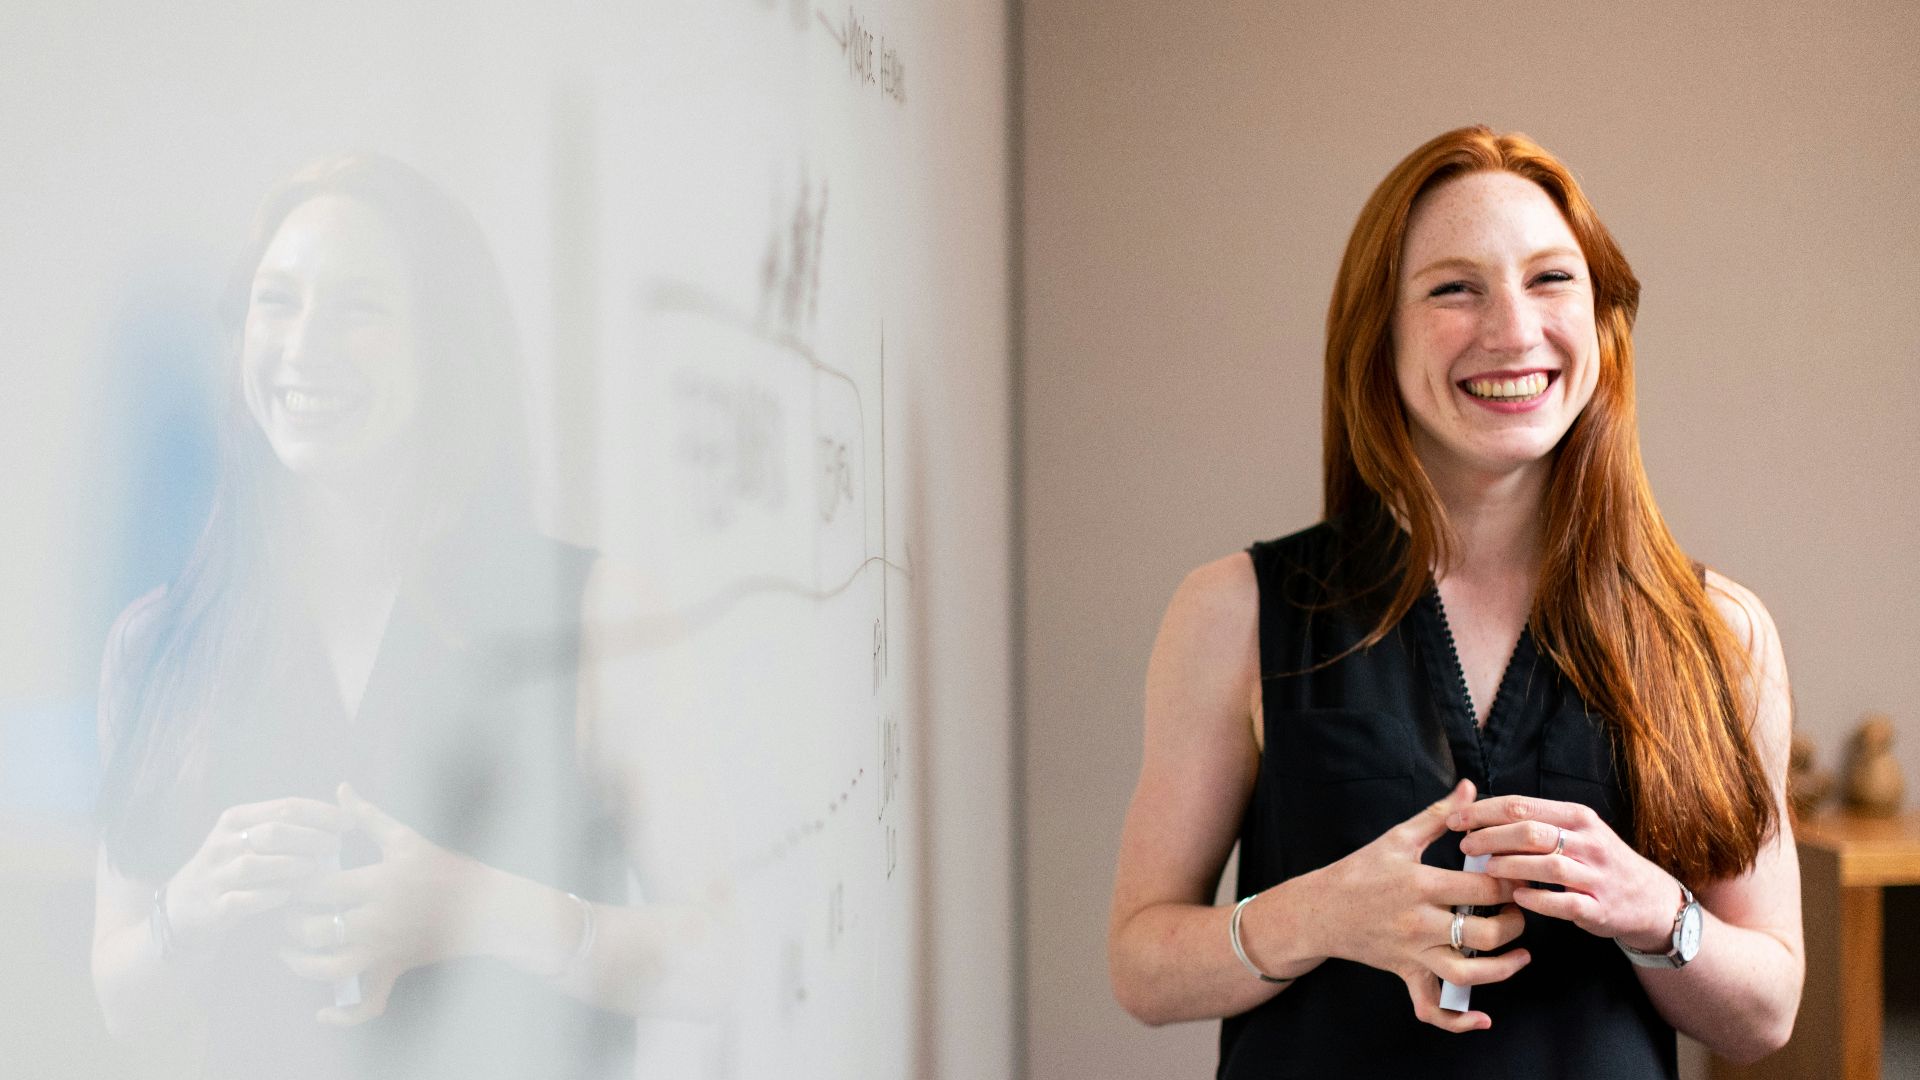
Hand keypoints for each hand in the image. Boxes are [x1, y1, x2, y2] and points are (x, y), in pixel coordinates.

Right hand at [163, 798, 348, 955]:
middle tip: (336, 846)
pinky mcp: (213, 907)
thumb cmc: (231, 870)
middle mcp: (223, 843)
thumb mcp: (249, 839)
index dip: (321, 812)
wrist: (183, 910)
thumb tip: (341, 814)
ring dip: (291, 866)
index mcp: (236, 819)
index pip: (285, 806)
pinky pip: (242, 900)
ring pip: (255, 865)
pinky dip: (267, 896)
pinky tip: (288, 895)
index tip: (349, 822)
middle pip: (274, 832)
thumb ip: (285, 825)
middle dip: (311, 837)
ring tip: (317, 869)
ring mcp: (215, 876)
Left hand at [279, 783, 485, 1024]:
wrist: (485, 907)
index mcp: (378, 882)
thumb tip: (340, 789)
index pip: (318, 886)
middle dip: (289, 922)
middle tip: (283, 911)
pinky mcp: (394, 969)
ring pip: (330, 969)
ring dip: (301, 964)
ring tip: (288, 951)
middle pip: (314, 929)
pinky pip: (367, 1003)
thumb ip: (367, 816)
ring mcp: (385, 949)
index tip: (284, 876)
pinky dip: (343, 1015)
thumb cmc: (444, 868)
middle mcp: (378, 919)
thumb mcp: (405, 838)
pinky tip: (322, 1013)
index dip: (292, 883)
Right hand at [1314, 779, 1530, 1030]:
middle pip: (1485, 933)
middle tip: (1521, 909)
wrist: (1318, 910)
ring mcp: (1413, 953)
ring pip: (1468, 974)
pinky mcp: (1406, 974)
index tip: (1523, 874)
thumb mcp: (1397, 837)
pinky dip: (1457, 1021)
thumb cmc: (1359, 870)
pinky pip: (1431, 1008)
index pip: (1483, 889)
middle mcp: (1419, 923)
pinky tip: (1483, 1018)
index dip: (1512, 883)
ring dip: (1504, 969)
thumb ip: (1439, 815)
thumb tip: (1470, 788)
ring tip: (1521, 954)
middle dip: (1515, 923)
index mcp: (1420, 884)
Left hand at [1450, 795, 1683, 950]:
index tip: (1456, 820)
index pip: (1521, 806)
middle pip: (1530, 832)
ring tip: (1486, 869)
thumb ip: (1536, 821)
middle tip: (1465, 846)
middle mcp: (1588, 842)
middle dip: (1490, 837)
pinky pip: (1564, 902)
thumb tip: (1481, 813)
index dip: (1483, 811)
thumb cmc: (1598, 861)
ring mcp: (1596, 875)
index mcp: (1577, 817)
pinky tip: (1516, 896)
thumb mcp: (1576, 831)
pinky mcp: (1599, 907)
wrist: (1649, 899)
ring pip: (1546, 864)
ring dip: (1510, 865)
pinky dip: (1537, 899)